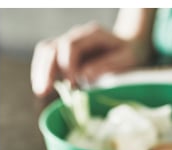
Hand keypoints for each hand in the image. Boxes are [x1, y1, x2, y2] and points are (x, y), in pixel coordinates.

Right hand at [31, 22, 152, 96]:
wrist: (130, 46)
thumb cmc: (129, 55)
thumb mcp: (125, 60)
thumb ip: (107, 65)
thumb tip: (85, 75)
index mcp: (92, 35)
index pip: (71, 45)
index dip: (68, 65)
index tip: (71, 84)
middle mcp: (76, 36)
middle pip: (53, 47)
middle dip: (47, 69)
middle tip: (45, 91)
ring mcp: (68, 43)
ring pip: (46, 52)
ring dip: (40, 72)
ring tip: (41, 91)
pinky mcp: (65, 54)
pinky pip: (48, 59)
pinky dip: (43, 73)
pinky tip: (43, 88)